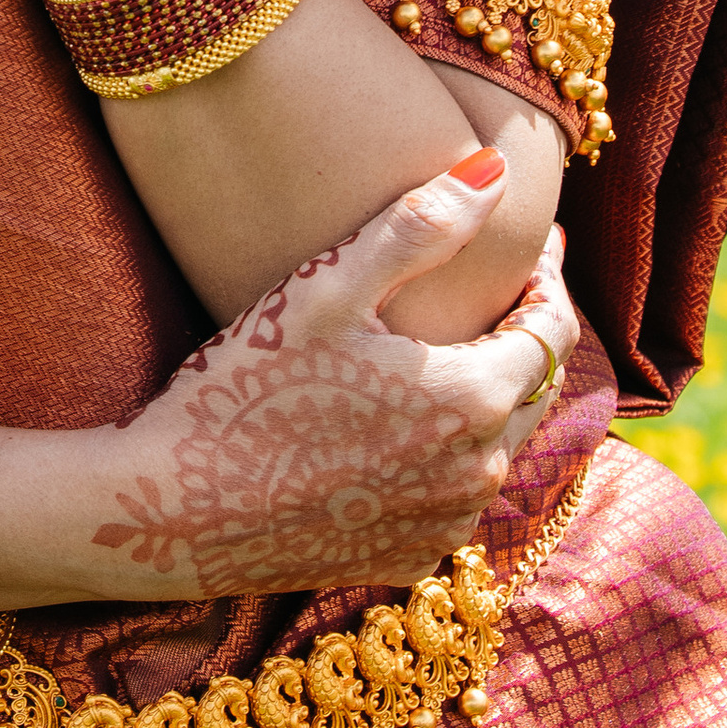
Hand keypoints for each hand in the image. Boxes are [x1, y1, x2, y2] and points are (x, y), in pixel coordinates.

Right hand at [85, 155, 581, 600]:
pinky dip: (448, 459)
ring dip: (490, 400)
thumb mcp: (325, 289)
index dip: (547, 281)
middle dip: (526, 336)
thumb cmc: (244, 390)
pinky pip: (454, 498)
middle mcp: (479, 472)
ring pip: (499, 447)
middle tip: (501, 291)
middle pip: (535, 389)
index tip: (532, 246)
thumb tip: (497, 168)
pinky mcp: (408, 559)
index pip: (553, 330)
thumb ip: (420, 226)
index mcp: (474, 399)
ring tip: (448, 356)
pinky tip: (406, 430)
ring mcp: (445, 524)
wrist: (173, 513)